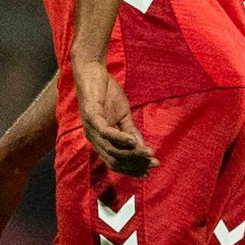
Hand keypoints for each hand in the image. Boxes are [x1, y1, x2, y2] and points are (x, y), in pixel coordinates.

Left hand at [72, 60, 155, 176]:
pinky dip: (120, 138)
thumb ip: (130, 132)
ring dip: (131, 153)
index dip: (131, 168)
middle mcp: (93, 138)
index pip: (115, 161)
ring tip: (149, 154)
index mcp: (100, 139)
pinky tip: (133, 141)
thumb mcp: (123, 115)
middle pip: (114, 159)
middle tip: (154, 163)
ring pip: (111, 149)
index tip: (148, 171)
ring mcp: (91, 128)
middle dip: (135, 164)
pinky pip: (106, 132)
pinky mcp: (91, 116)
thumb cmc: (106, 93)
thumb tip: (142, 147)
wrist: (92, 72)